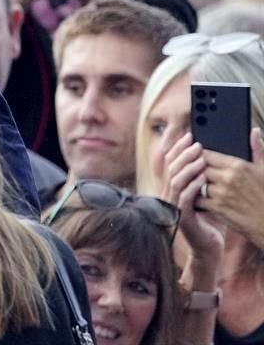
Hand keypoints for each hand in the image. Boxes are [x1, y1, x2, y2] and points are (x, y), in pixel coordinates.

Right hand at [162, 133, 224, 260]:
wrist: (209, 246)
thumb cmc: (211, 219)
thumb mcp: (207, 193)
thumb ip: (206, 175)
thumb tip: (213, 153)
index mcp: (172, 187)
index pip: (171, 162)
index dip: (178, 148)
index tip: (190, 136)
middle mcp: (168, 194)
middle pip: (170, 168)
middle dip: (183, 154)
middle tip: (197, 144)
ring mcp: (172, 206)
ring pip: (175, 180)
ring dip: (188, 167)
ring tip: (201, 158)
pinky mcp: (180, 216)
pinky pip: (184, 197)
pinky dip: (192, 185)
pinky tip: (203, 178)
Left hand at [197, 127, 263, 248]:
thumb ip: (257, 149)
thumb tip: (253, 130)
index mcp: (238, 165)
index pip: (207, 153)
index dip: (198, 154)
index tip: (195, 155)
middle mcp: (228, 178)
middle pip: (198, 166)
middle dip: (194, 168)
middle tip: (190, 169)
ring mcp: (221, 193)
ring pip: (196, 182)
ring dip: (192, 182)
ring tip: (190, 181)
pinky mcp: (217, 208)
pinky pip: (197, 199)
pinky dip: (194, 198)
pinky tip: (193, 196)